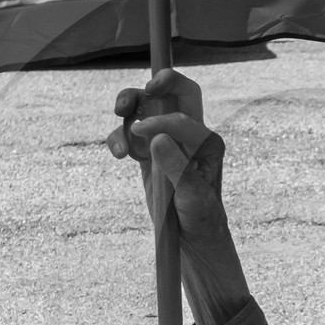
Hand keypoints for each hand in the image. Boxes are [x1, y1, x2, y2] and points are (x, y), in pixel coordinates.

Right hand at [106, 70, 227, 243]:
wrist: (192, 238)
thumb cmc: (200, 217)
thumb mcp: (192, 196)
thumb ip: (176, 167)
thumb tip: (156, 138)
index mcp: (206, 141)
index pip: (184, 114)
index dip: (162, 118)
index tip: (141, 132)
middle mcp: (188, 136)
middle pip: (174, 94)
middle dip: (157, 85)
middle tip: (139, 93)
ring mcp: (167, 143)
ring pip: (147, 109)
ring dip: (129, 108)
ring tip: (118, 119)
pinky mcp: (149, 156)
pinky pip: (129, 135)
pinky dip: (119, 138)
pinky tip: (119, 154)